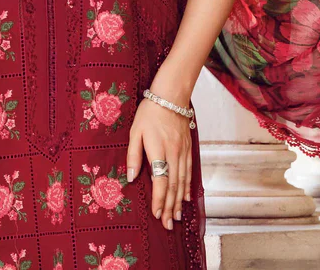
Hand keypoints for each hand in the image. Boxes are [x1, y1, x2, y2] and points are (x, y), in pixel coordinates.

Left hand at [126, 92, 192, 230]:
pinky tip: (186, 197)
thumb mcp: (135, 131)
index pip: (160, 181)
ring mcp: (183, 152)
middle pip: (172, 186)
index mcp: (158, 150)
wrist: (171, 96)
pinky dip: (187, 186)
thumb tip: (131, 177)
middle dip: (169, 207)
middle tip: (167, 224)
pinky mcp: (188, 148)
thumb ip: (133, 155)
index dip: (158, 200)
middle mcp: (173, 154)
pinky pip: (189, 171)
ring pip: (182, 181)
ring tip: (176, 216)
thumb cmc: (150, 112)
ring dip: (179, 201)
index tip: (156, 214)